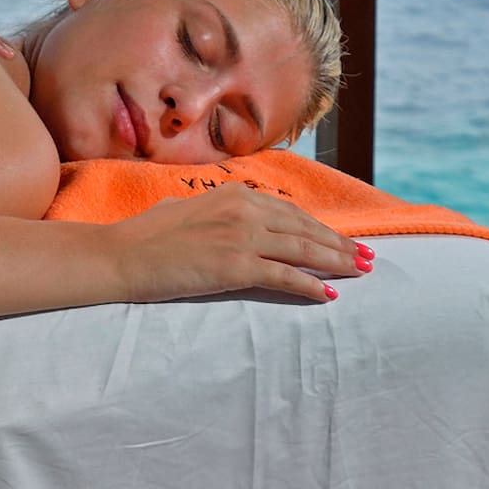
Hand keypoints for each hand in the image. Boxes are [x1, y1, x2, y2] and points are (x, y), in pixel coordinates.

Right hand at [114, 185, 370, 305]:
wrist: (121, 255)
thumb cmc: (147, 236)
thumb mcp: (190, 210)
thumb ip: (220, 213)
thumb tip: (238, 223)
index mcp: (235, 194)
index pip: (291, 213)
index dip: (321, 228)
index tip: (343, 239)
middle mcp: (244, 210)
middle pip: (305, 229)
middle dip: (339, 244)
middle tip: (367, 256)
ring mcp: (241, 237)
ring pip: (302, 250)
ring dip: (336, 262)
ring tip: (359, 272)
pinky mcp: (235, 266)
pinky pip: (284, 276)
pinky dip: (310, 286)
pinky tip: (329, 294)